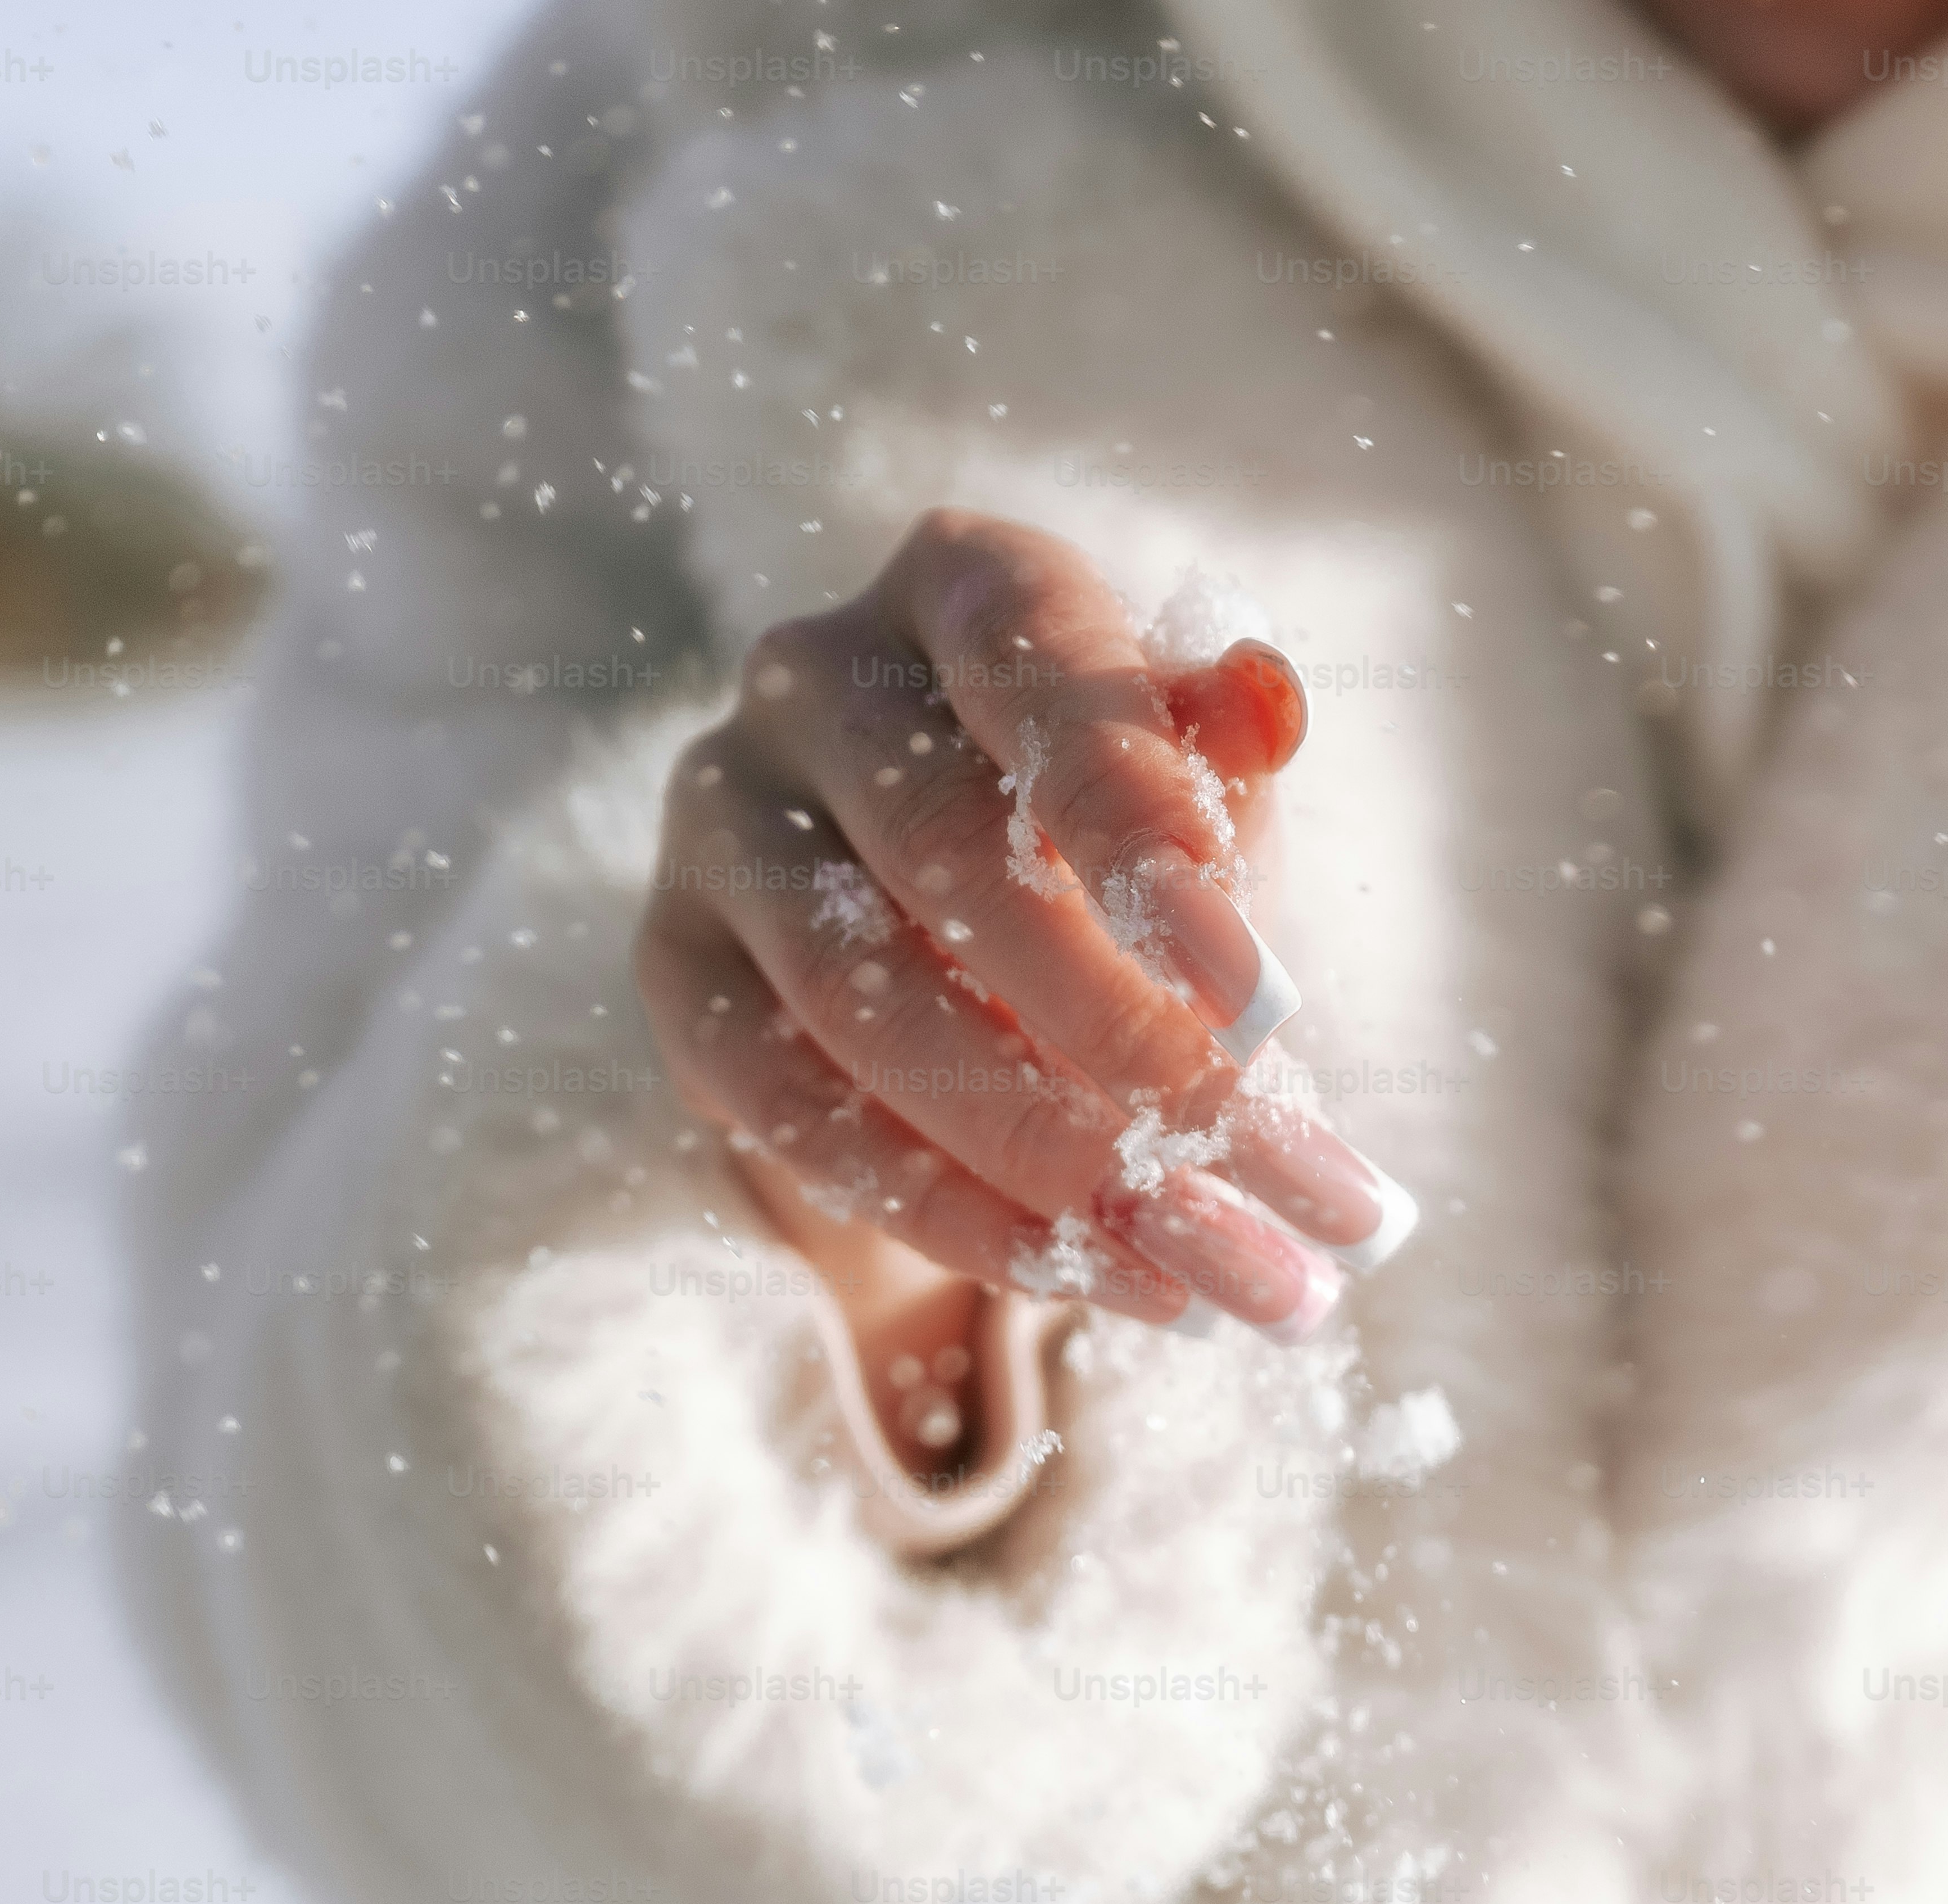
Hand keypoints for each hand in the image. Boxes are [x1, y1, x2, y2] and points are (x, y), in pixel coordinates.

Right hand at [633, 512, 1407, 1445]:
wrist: (951, 936)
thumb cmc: (1103, 835)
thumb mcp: (1191, 786)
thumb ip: (1223, 759)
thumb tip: (1272, 695)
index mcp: (966, 587)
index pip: (1046, 677)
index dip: (1146, 831)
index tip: (1260, 994)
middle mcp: (812, 675)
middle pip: (953, 858)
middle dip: (1125, 1038)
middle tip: (1259, 1169)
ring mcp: (721, 818)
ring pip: (868, 1001)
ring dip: (1048, 1152)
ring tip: (1210, 1262)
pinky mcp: (675, 964)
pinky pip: (792, 1103)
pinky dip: (944, 1204)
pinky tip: (1080, 1273)